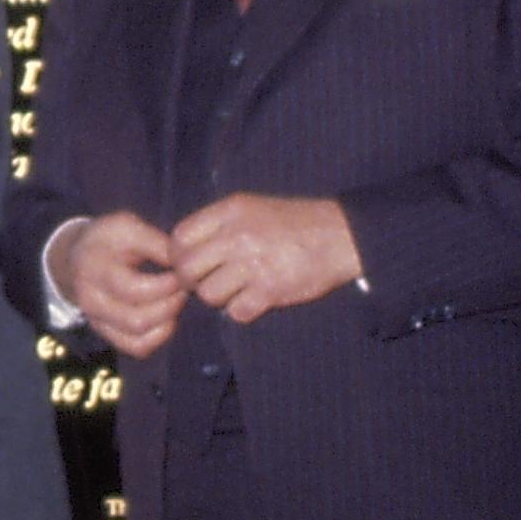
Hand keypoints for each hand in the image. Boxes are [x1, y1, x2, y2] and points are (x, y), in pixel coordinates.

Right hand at [50, 212, 188, 356]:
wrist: (76, 257)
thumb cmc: (107, 240)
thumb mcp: (126, 226)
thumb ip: (155, 243)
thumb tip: (184, 263)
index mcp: (95, 269)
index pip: (134, 289)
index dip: (167, 285)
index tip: (182, 272)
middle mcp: (91, 301)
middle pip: (137, 320)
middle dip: (170, 305)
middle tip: (183, 287)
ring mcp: (97, 321)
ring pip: (137, 339)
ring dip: (167, 321)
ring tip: (175, 300)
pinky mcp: (107, 334)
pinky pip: (137, 348)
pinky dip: (159, 336)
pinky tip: (166, 317)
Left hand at [166, 194, 361, 323]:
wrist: (342, 235)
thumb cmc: (294, 222)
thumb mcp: (252, 208)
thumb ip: (218, 224)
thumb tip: (183, 249)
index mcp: (230, 211)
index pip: (180, 237)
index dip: (178, 255)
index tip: (190, 263)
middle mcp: (237, 235)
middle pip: (187, 269)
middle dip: (192, 282)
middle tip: (207, 283)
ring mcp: (253, 263)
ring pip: (208, 294)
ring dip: (219, 298)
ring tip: (236, 290)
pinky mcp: (270, 290)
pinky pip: (236, 312)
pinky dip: (242, 311)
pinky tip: (255, 300)